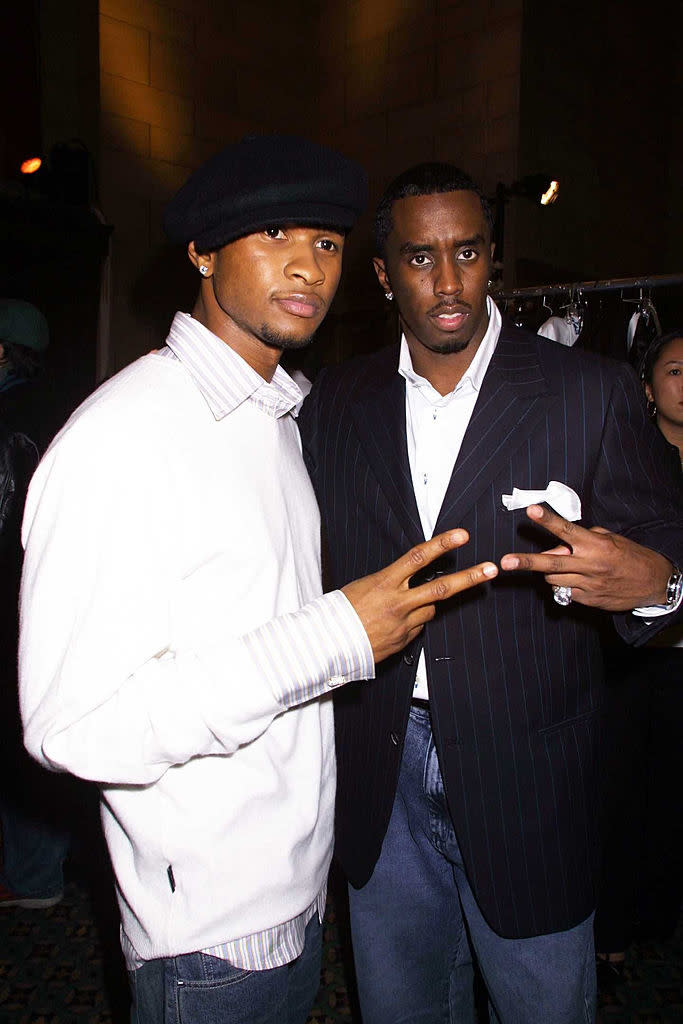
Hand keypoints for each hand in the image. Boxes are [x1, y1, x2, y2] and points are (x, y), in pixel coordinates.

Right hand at [342, 530, 496, 662]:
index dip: (442, 544)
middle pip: (441, 588)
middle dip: (470, 577)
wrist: (326, 644)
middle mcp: (397, 603)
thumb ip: (390, 582)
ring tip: (406, 604)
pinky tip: (394, 624)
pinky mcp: (403, 641)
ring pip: (431, 609)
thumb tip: (409, 581)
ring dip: (427, 604)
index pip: (418, 558)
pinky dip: (413, 622)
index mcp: (384, 582)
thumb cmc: (340, 611)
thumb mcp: (363, 585)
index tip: (462, 535)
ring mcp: (403, 624)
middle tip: (491, 569)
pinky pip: (417, 627)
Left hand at [500, 504, 671, 610]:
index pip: (567, 530)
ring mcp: (588, 585)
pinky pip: (566, 591)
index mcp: (595, 545)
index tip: (531, 511)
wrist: (653, 583)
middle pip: (551, 562)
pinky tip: (577, 579)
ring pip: (553, 578)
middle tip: (506, 561)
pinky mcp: (588, 600)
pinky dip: (565, 584)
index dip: (548, 520)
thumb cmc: (630, 556)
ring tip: (561, 564)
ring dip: (549, 570)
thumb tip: (558, 545)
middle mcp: (590, 565)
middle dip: (526, 562)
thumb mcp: (610, 539)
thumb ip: (582, 540)